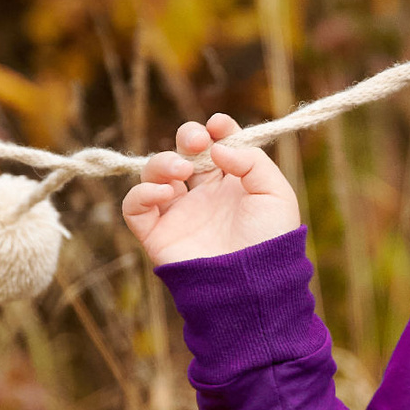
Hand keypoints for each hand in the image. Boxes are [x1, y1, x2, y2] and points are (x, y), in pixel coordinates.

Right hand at [120, 113, 301, 265]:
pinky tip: (165, 192)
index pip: (218, 146)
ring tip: (183, 172)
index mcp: (233, 183)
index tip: (218, 125)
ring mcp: (179, 213)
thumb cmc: (270, 241)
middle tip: (196, 142)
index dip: (216, 129)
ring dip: (164, 162)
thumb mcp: (275, 194)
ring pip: (156, 173)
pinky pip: (134, 207)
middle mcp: (204, 195)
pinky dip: (142, 192)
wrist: (252, 284)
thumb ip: (252, 161)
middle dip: (187, 137)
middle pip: (184, 152)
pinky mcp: (157, 233)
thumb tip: (217, 148)